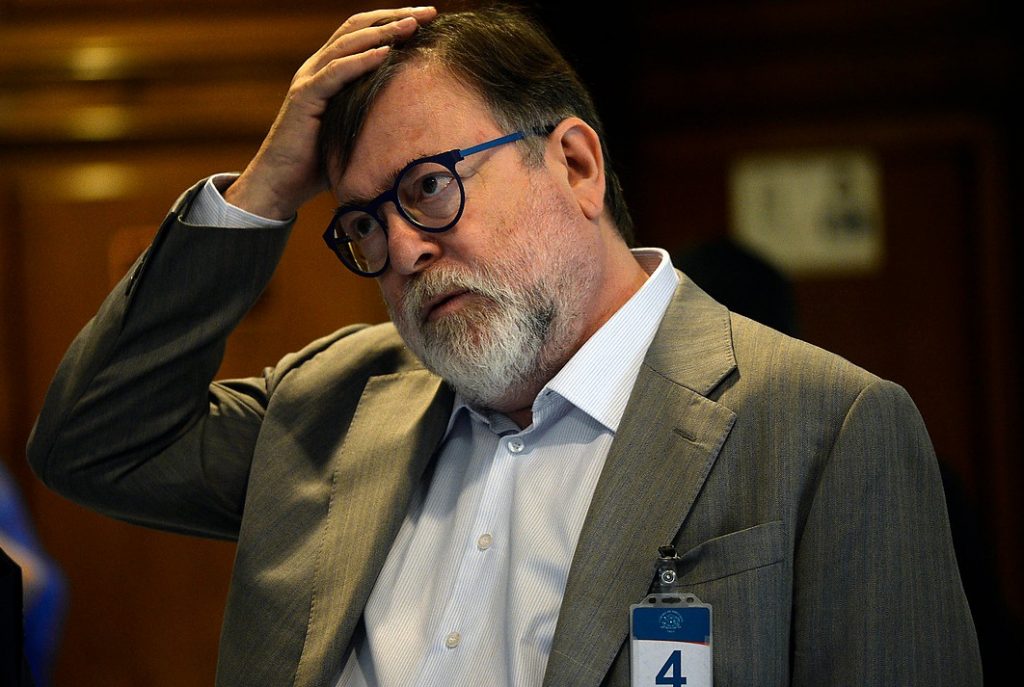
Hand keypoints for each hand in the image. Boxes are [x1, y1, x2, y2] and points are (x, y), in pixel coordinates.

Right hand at [225, 6, 436, 219]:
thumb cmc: (319, 163)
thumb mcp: (355, 131)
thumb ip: (375, 115)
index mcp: (330, 71)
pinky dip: (360, 61)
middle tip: (428, 12)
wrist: (280, 184)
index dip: (394, 21)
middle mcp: (317, 68)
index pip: (364, 33)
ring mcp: (308, 80)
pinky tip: (385, 53)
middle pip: (358, 27)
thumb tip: (416, 120)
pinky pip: (335, 73)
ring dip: (382, 32)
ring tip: (412, 25)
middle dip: (395, 17)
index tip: (428, 18)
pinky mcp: (304, 98)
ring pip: (347, 44)